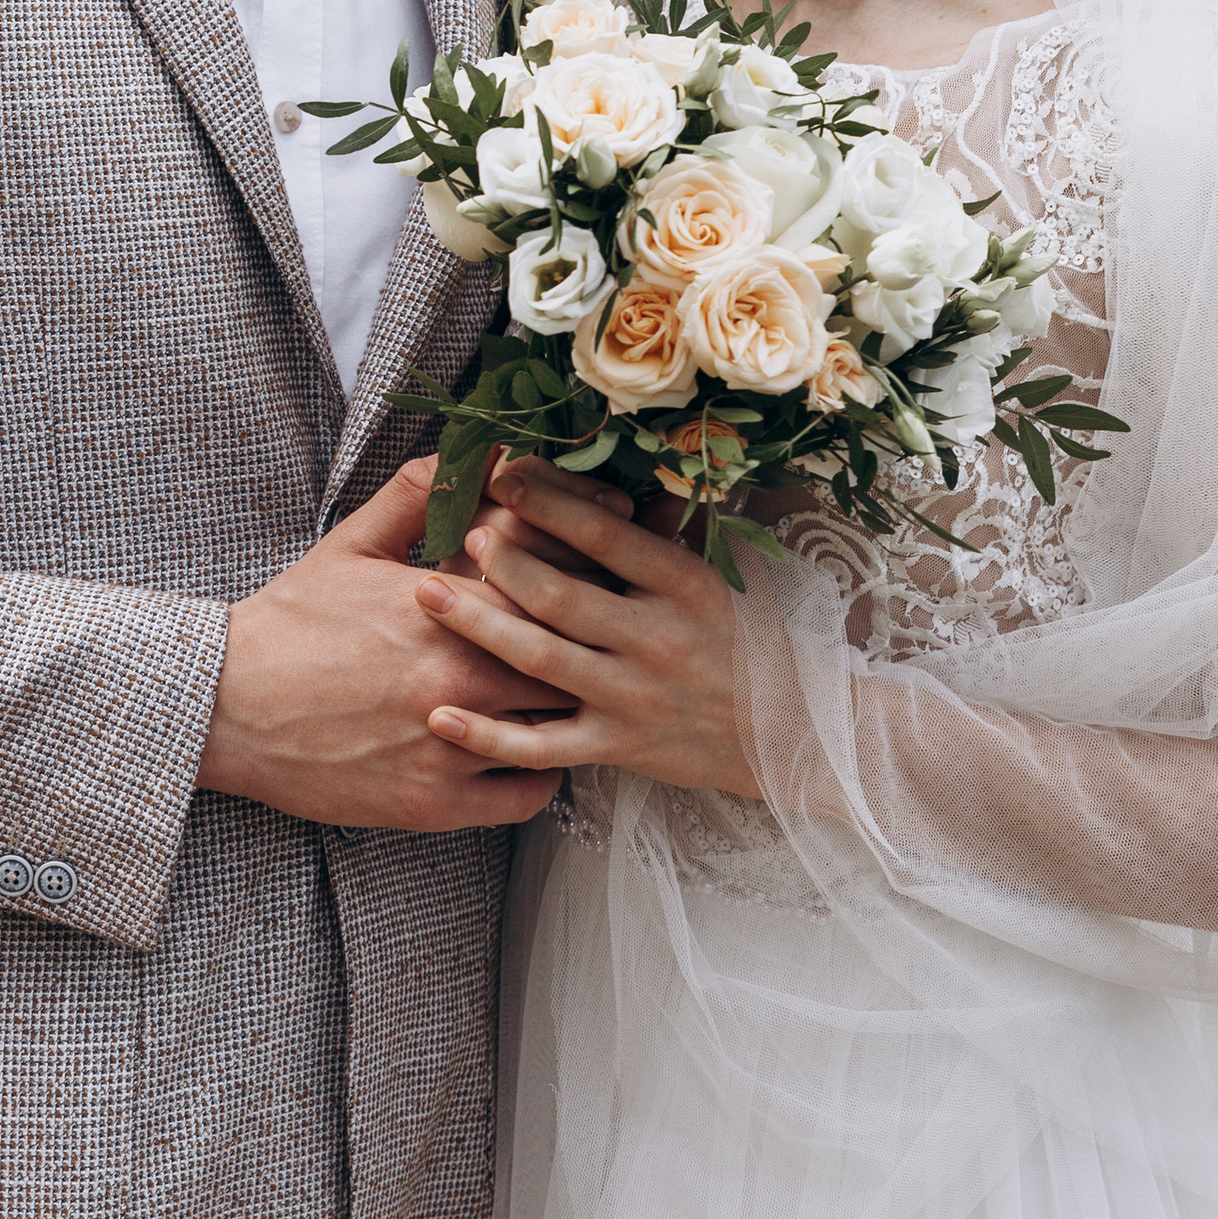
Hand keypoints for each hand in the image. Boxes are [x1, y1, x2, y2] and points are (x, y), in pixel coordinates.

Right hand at [195, 459, 571, 832]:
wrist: (228, 704)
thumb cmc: (293, 621)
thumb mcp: (355, 543)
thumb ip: (423, 489)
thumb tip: (483, 446)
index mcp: (446, 606)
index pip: (556, 583)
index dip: (587, 573)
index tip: (601, 568)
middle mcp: (458, 678)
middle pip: (571, 658)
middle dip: (590, 643)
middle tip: (606, 633)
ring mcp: (450, 746)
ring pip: (560, 730)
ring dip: (576, 709)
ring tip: (584, 690)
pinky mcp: (435, 803)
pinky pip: (529, 795)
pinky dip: (546, 771)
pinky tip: (540, 747)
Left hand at [412, 463, 765, 799]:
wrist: (790, 732)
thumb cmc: (749, 638)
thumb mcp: (721, 572)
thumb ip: (667, 528)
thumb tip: (615, 470)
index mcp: (682, 584)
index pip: (605, 536)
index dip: (548, 503)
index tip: (503, 475)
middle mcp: (655, 639)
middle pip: (561, 597)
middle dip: (501, 561)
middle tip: (458, 534)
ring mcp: (632, 697)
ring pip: (542, 662)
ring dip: (479, 627)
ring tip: (427, 595)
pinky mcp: (616, 747)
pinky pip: (542, 747)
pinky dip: (490, 737)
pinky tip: (442, 718)